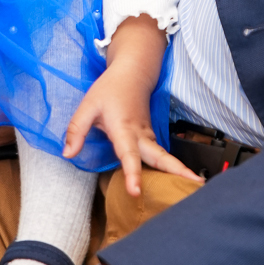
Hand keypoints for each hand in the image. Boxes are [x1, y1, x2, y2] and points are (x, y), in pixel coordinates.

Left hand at [63, 15, 203, 196]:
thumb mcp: (88, 106)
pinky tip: (179, 180)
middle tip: (194, 185)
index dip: (132, 173)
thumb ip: (76, 130)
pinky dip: (171, 167)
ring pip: (164, 156)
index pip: (129, 155)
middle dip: (177, 171)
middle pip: (160, 156)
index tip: (136, 191)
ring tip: (195, 186)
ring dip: (179, 170)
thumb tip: (68, 154)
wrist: (132, 72)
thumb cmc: (110, 89)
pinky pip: (160, 156)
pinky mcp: (150, 138)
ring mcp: (148, 136)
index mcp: (124, 128)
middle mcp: (140, 135)